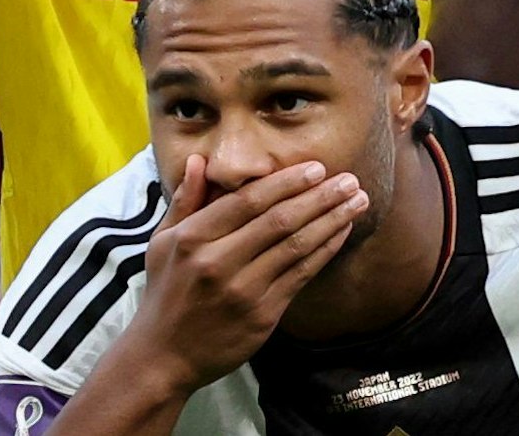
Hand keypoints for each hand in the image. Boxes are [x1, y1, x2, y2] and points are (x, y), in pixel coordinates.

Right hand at [121, 157, 365, 394]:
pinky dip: (325, 250)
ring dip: (331, 220)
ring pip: (296, 247)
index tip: (315, 167)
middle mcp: (218, 262)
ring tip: (357, 200)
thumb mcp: (161, 242)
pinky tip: (341, 232)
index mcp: (193, 238)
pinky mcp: (262, 316)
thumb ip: (185, 200)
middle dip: (319, 196)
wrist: (164, 356)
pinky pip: (301, 276)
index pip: (247, 202)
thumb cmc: (165, 293)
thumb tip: (200, 161)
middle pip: (278, 221)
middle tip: (348, 179)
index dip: (285, 182)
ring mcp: (243, 291)